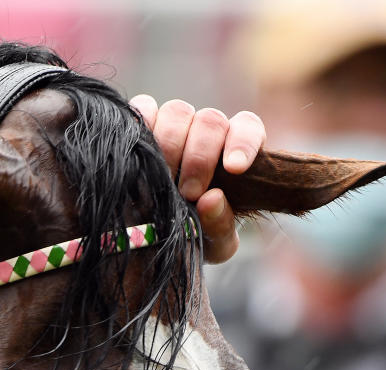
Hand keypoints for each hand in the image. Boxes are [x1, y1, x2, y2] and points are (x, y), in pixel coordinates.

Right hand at [130, 95, 264, 262]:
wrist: (154, 240)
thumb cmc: (195, 238)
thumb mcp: (214, 245)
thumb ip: (220, 227)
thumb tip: (212, 200)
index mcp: (233, 152)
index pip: (247, 128)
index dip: (243, 143)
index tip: (235, 168)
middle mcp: (206, 132)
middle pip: (211, 120)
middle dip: (200, 157)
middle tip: (189, 193)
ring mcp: (173, 123)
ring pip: (178, 112)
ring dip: (170, 145)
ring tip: (162, 181)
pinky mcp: (140, 122)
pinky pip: (142, 110)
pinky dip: (142, 126)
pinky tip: (138, 155)